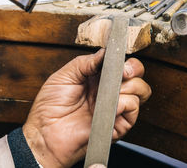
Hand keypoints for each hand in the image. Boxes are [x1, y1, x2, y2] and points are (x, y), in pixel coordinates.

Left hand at [23, 49, 150, 167]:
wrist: (45, 133)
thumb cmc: (50, 106)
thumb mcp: (64, 75)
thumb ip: (86, 62)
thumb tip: (105, 52)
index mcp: (97, 78)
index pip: (121, 65)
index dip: (124, 60)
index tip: (119, 58)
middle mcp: (109, 91)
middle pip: (137, 76)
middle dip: (133, 69)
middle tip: (123, 72)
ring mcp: (115, 108)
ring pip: (140, 90)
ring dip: (128, 86)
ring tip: (110, 91)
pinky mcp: (118, 124)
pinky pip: (133, 108)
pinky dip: (124, 103)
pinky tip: (110, 105)